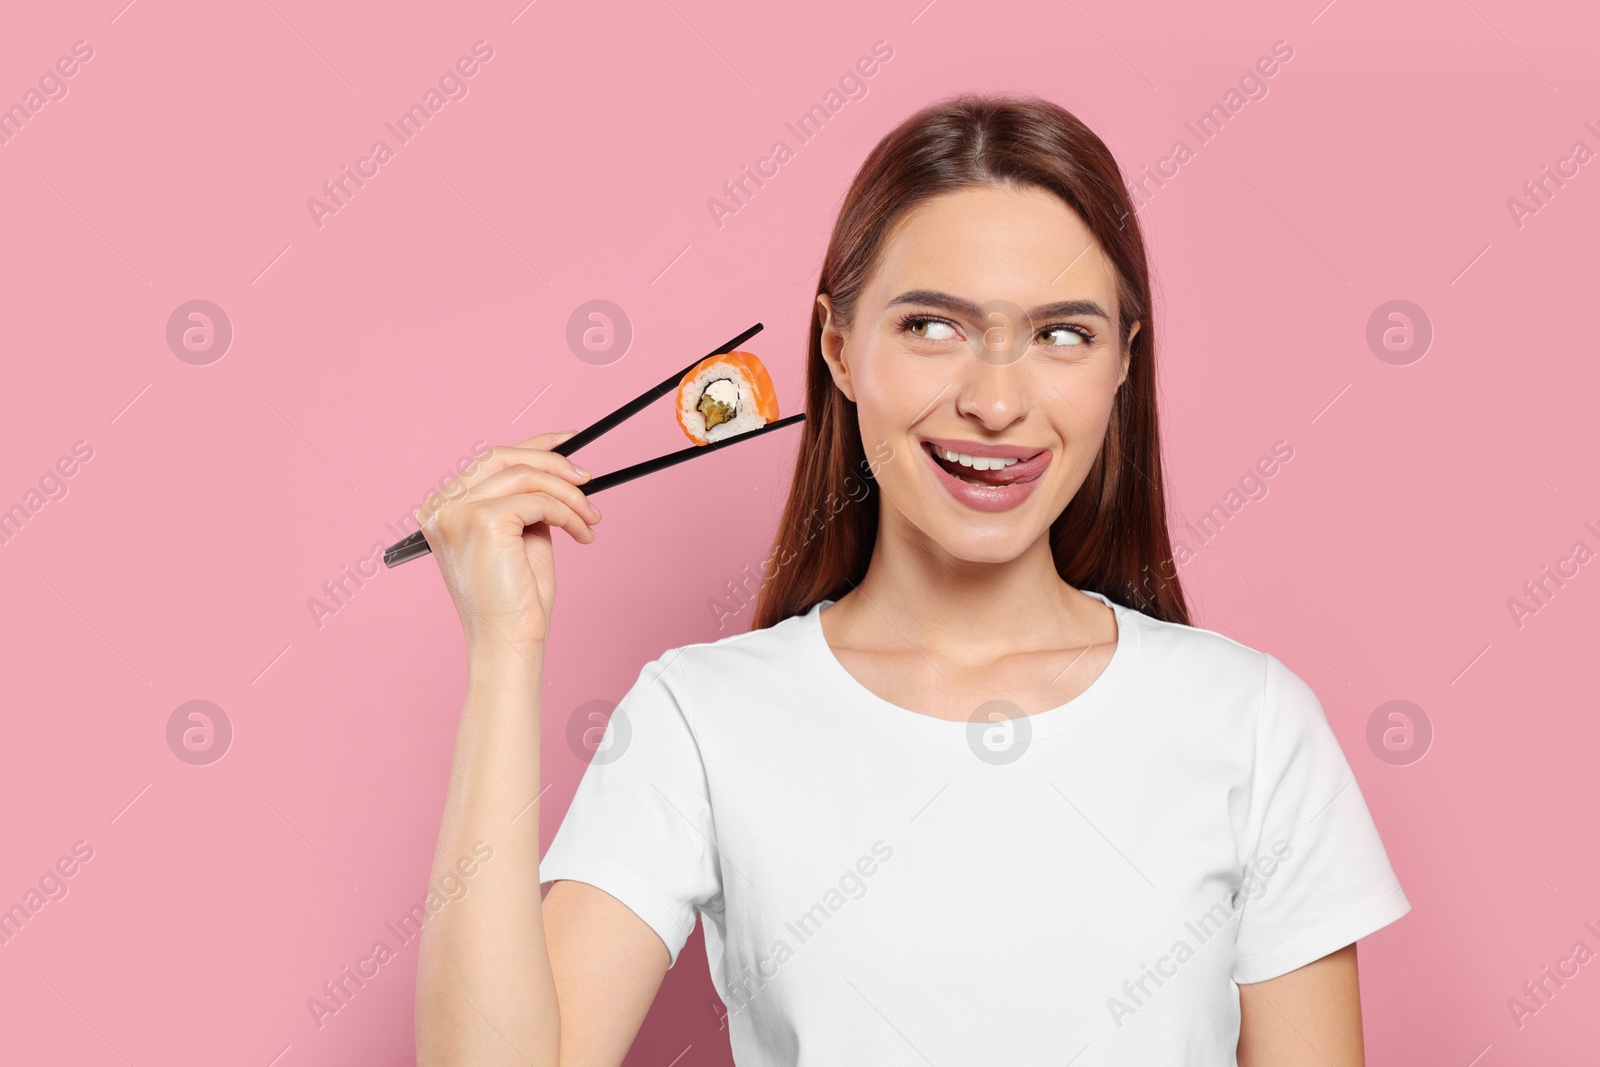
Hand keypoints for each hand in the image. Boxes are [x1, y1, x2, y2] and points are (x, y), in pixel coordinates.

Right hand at [418, 430, 601, 659]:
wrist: (508, 641)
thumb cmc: (515, 600)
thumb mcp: (521, 536)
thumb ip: (527, 501)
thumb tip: (560, 471)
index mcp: (443, 509)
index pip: (489, 461)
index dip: (533, 446)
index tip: (569, 441)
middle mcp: (441, 507)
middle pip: (503, 457)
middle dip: (553, 463)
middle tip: (588, 480)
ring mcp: (456, 512)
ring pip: (526, 476)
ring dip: (569, 494)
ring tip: (590, 518)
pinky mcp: (482, 521)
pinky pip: (538, 500)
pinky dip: (567, 513)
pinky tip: (581, 534)